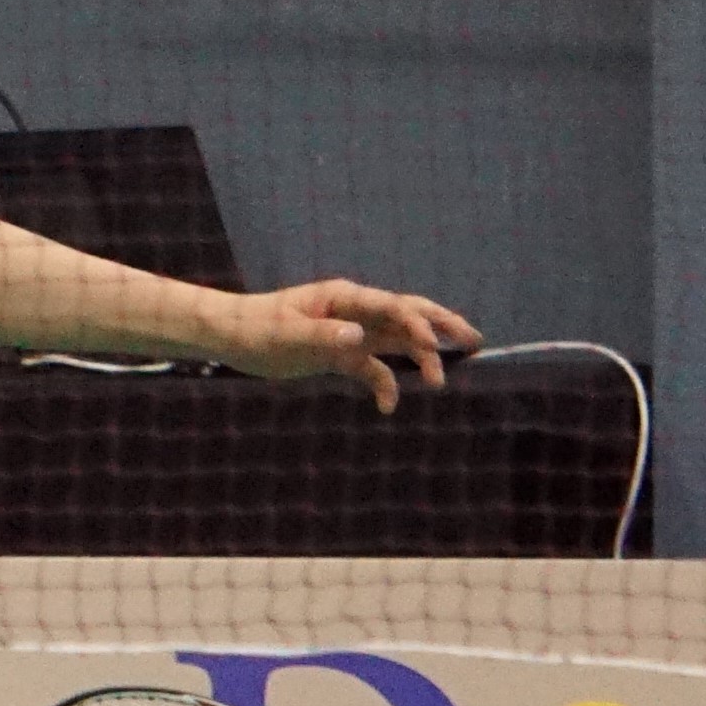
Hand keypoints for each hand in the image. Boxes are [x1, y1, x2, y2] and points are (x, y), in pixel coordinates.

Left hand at [219, 279, 481, 411]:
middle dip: (442, 326)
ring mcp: (350, 332)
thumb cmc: (255, 328)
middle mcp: (354, 311)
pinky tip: (388, 407)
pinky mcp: (340, 355)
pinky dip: (384, 385)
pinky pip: (372, 368)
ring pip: (396, 341)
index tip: (435, 346)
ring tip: (442, 379)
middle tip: (475, 340)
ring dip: (421, 356)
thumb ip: (323, 336)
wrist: (230, 335)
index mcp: (345, 298)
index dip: (417, 324)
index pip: (392, 306)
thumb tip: (358, 337)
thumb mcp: (287, 335)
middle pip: (408, 314)